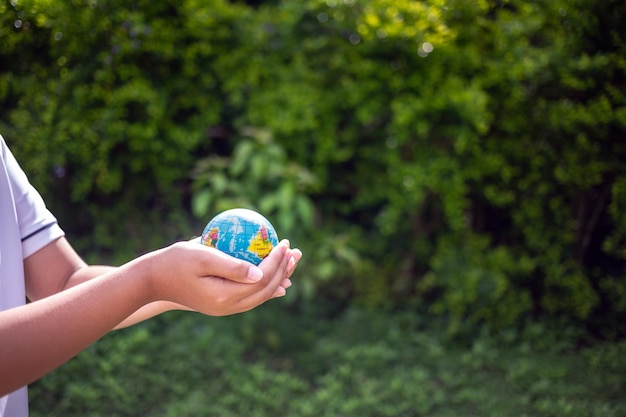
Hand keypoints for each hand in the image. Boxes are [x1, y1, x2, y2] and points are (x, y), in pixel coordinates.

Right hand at [146, 239, 300, 315]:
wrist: (152, 280)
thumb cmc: (175, 261)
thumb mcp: (202, 256)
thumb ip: (231, 266)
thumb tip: (260, 274)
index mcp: (224, 296)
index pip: (262, 279)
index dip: (277, 261)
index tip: (284, 242)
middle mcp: (228, 307)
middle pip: (266, 290)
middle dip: (284, 270)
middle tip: (295, 250)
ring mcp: (225, 309)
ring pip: (261, 296)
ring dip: (278, 278)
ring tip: (291, 262)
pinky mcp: (221, 305)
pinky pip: (250, 296)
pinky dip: (265, 285)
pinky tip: (274, 275)